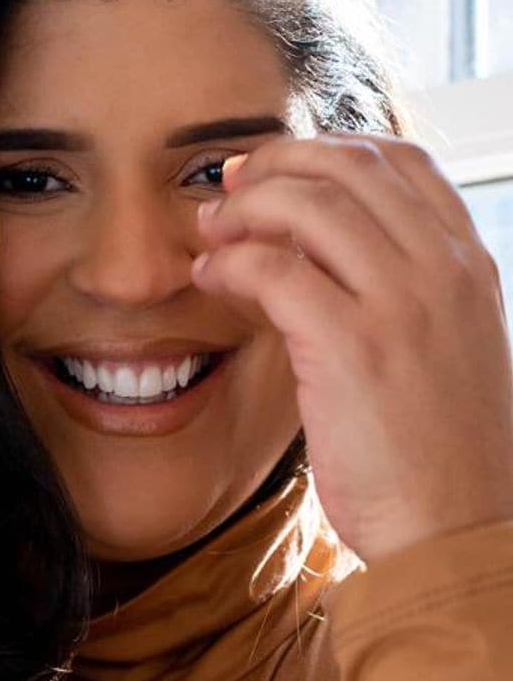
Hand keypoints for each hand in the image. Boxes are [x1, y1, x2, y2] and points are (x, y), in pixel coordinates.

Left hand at [192, 132, 512, 562]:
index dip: (327, 150)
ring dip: (245, 208)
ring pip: (310, 205)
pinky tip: (210, 278)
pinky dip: (231, 263)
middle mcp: (444, 270)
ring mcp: (403, 304)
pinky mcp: (352, 346)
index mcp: (469, 266)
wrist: (455, 530)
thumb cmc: (437, 450)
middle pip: (349, 166)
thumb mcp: (443, 349)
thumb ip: (399, 292)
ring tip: (211, 231)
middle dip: (275, 165)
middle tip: (228, 189)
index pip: (400, 161)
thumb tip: (312, 253)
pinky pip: (275, 270)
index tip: (275, 170)